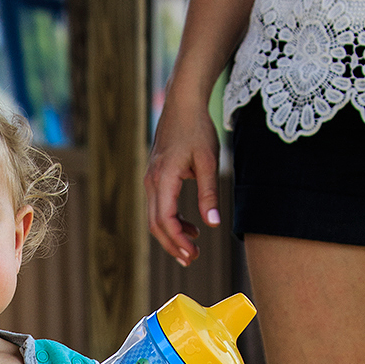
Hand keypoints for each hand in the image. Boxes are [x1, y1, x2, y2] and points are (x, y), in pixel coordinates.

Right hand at [144, 97, 220, 265]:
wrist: (182, 103)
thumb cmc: (197, 128)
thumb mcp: (209, 160)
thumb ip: (209, 193)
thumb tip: (213, 224)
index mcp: (163, 178)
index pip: (165, 219)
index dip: (178, 240)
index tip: (194, 254)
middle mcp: (152, 182)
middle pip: (155, 225)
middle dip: (173, 245)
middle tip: (192, 260)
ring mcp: (151, 181)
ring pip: (155, 219)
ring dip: (172, 236)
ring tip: (193, 249)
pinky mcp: (155, 179)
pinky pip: (158, 208)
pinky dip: (172, 222)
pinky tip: (191, 227)